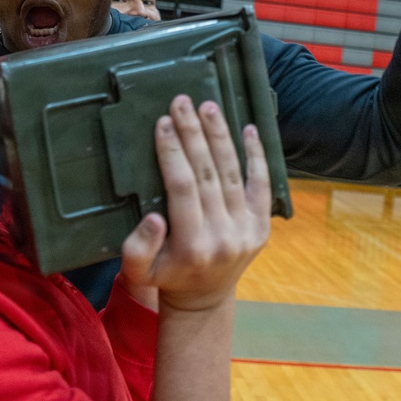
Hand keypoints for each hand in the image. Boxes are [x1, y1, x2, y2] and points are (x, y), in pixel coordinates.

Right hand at [118, 96, 270, 311]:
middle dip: (194, 134)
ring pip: (233, 174)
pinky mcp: (262, 226)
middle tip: (182, 102)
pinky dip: (257, 156)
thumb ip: (138, 247)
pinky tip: (249, 129)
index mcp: (191, 246)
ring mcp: (247, 231)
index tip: (163, 123)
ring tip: (208, 107)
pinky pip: (262, 185)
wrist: (204, 298)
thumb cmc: (166, 277)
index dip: (173, 152)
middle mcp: (224, 237)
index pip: (182, 187)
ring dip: (220, 136)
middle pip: (209, 174)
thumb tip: (154, 218)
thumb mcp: (138, 271)